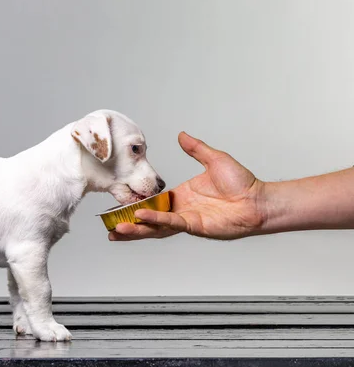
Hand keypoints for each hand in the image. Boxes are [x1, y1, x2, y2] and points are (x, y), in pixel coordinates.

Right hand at [109, 132, 265, 240]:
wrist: (258, 199)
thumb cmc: (242, 183)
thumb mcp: (214, 159)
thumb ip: (195, 149)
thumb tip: (181, 135)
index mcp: (180, 196)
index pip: (151, 201)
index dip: (134, 204)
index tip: (118, 205)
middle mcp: (180, 209)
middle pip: (148, 219)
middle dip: (128, 224)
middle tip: (108, 226)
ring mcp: (186, 219)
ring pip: (154, 226)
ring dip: (135, 229)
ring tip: (115, 230)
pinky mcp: (194, 225)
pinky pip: (170, 222)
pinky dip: (155, 220)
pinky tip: (140, 217)